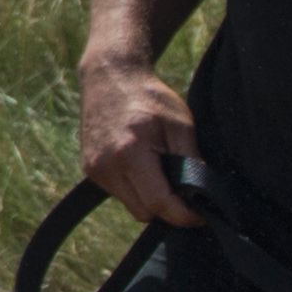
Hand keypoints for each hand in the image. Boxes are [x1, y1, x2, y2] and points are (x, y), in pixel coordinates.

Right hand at [78, 56, 198, 227]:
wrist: (109, 76)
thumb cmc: (149, 96)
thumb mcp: (180, 123)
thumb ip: (191, 160)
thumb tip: (202, 193)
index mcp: (130, 152)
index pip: (158, 202)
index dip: (183, 215)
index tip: (201, 215)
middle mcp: (106, 166)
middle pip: (144, 212)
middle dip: (167, 207)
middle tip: (185, 190)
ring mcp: (94, 169)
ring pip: (131, 206)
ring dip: (150, 199)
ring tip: (161, 170)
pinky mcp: (89, 169)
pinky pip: (119, 194)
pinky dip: (136, 188)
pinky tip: (143, 165)